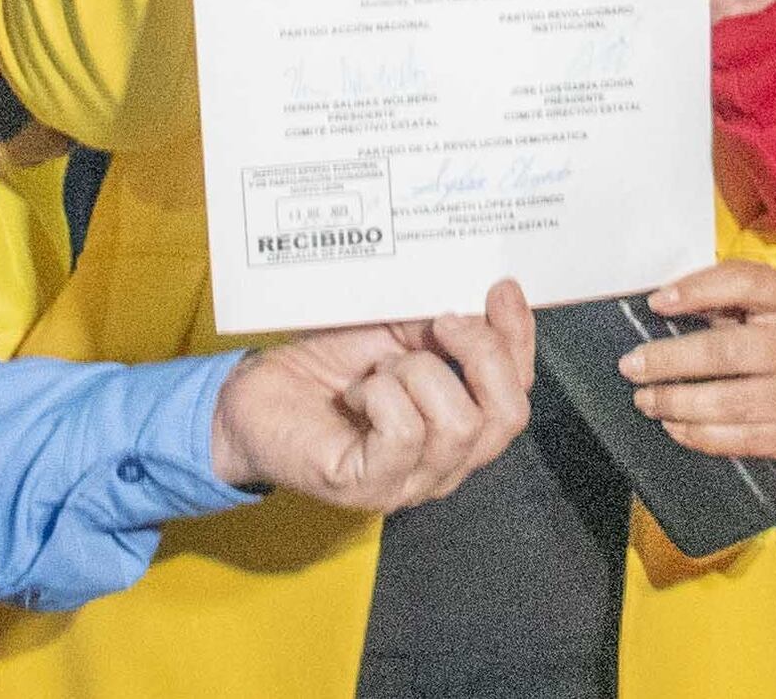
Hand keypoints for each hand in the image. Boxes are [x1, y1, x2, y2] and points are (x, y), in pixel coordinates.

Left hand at [209, 282, 538, 510]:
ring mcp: (409, 482)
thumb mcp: (393, 330)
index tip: (499, 287)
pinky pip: (404, 433)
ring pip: (458, 424)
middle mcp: (446, 463)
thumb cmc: (326, 364)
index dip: (519, 339)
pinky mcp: (369, 487)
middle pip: (507, 417)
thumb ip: (439, 325)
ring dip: (418, 374)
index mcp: (460, 425)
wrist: (257, 394)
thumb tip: (480, 299)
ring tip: (380, 370)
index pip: (517, 392)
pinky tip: (357, 393)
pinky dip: (381, 396)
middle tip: (440, 322)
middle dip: (482, 355)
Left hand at [622, 258, 775, 463]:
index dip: (699, 290)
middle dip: (673, 361)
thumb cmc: (767, 337)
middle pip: (732, 351)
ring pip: (735, 402)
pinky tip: (675, 427)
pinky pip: (747, 440)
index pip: (747, 283)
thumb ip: (715, 301)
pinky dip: (703, 436)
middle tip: (632, 368)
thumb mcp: (750, 307)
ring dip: (681, 404)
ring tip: (646, 401)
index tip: (655, 303)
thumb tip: (658, 306)